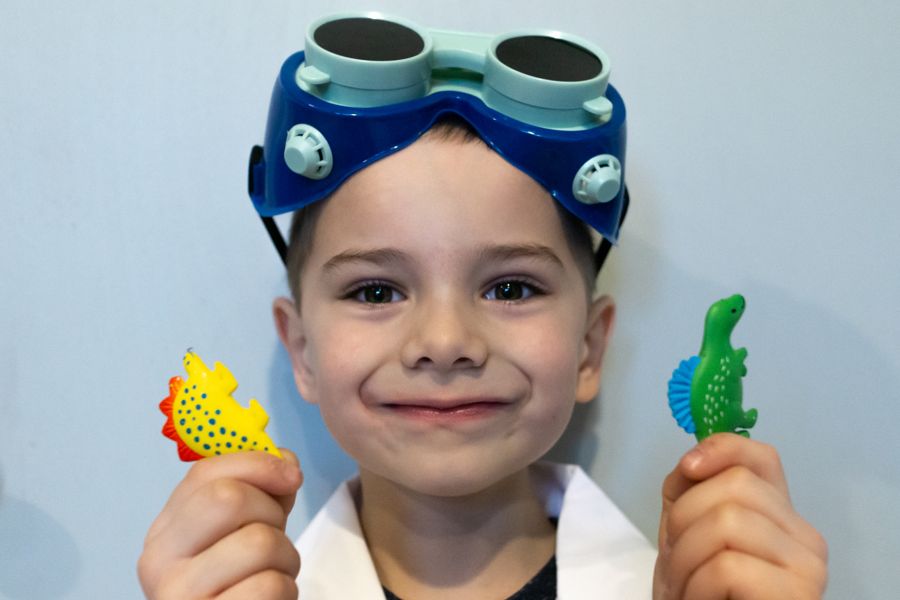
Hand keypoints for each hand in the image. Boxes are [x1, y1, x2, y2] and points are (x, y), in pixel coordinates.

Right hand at [138, 449, 302, 598]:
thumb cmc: (242, 583)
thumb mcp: (243, 531)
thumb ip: (260, 491)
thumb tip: (284, 462)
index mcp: (164, 531)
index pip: (205, 473)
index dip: (259, 464)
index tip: (291, 477)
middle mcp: (159, 563)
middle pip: (229, 499)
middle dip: (272, 513)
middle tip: (273, 539)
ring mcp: (179, 597)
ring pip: (259, 542)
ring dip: (286, 558)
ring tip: (273, 575)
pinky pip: (269, 586)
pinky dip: (285, 590)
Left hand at [653, 434, 827, 598]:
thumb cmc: (697, 595)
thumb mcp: (684, 535)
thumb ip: (688, 492)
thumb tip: (692, 459)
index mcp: (779, 515)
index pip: (760, 457)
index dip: (721, 448)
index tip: (687, 468)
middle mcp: (805, 536)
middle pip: (735, 486)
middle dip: (683, 520)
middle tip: (677, 562)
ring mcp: (808, 568)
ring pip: (727, 521)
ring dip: (684, 559)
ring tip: (688, 588)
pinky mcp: (798, 596)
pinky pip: (729, 566)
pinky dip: (698, 586)